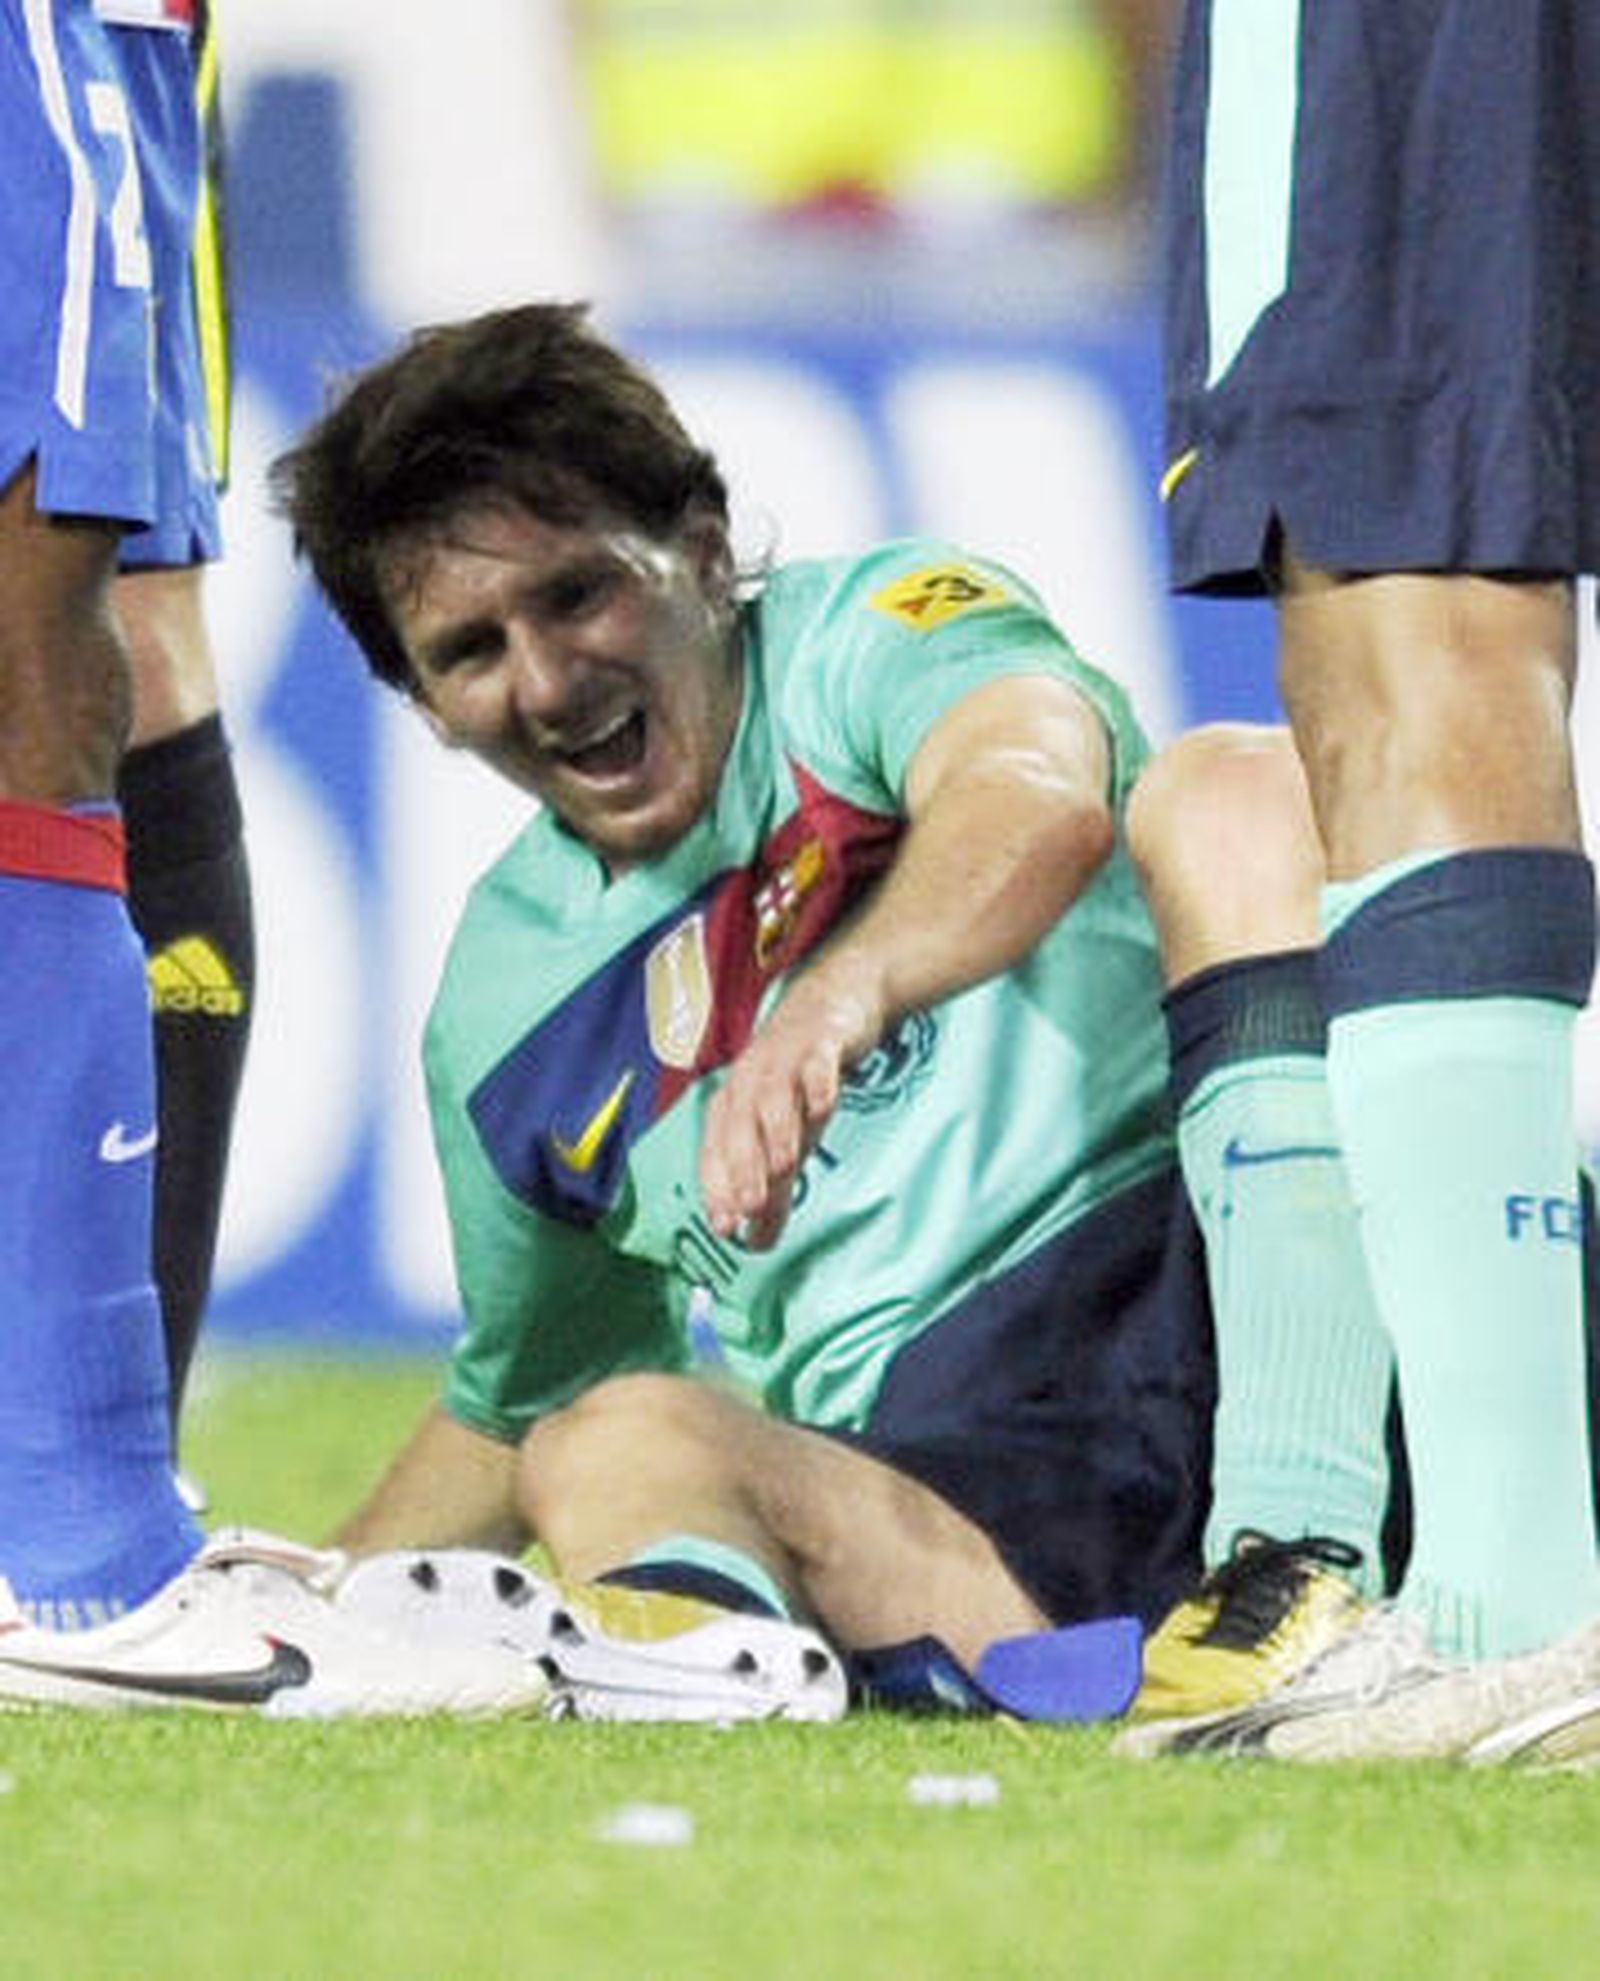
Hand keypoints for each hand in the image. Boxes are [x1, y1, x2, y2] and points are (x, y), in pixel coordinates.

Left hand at [699, 964, 884, 1249]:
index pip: (716, 1152)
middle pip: (740, 1128)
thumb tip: (756, 1243)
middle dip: (743, 1169)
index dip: (718, 1190)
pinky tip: (825, 1105)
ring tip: (785, 1166)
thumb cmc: (800, 1077)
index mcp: (734, 1105)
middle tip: (750, 1208)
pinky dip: (820, 1083)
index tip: (725, 1227)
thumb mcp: (785, 1134)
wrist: (833, 1001)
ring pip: (774, 1097)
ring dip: (776, 1131)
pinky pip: (817, 1064)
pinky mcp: (821, 1043)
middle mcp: (751, 1082)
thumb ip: (773, 1189)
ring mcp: (784, 1060)